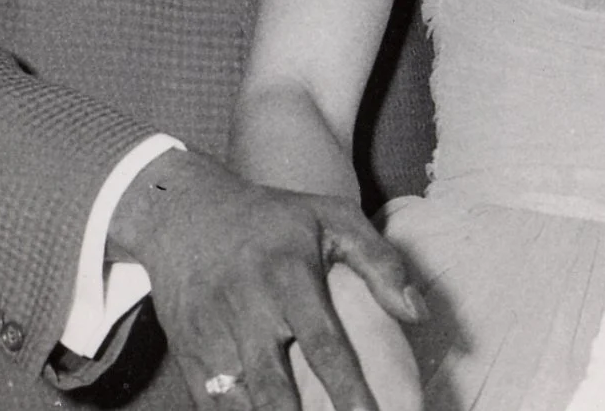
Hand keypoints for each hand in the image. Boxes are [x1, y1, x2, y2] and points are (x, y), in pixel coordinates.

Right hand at [109, 149, 424, 410]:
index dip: (350, 393)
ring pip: (241, 408)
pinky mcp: (189, 359)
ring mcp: (212, 339)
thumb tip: (418, 314)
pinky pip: (214, 410)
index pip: (324, 345)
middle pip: (276, 392)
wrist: (186, 213)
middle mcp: (247, 311)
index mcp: (287, 276)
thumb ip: (379, 261)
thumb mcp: (331, 217)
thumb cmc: (274, 220)